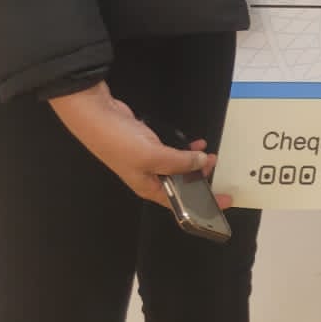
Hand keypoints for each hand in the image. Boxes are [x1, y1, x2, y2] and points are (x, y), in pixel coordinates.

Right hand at [48, 82, 228, 209]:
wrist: (97, 115)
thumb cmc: (119, 142)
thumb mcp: (153, 156)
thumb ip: (179, 162)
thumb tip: (202, 162)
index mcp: (148, 188)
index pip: (179, 204)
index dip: (202, 206)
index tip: (223, 203)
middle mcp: (149, 177)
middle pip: (180, 185)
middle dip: (201, 179)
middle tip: (216, 165)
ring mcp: (149, 160)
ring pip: (179, 167)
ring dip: (195, 162)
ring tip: (210, 154)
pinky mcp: (150, 144)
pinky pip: (174, 151)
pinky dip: (187, 149)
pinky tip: (197, 143)